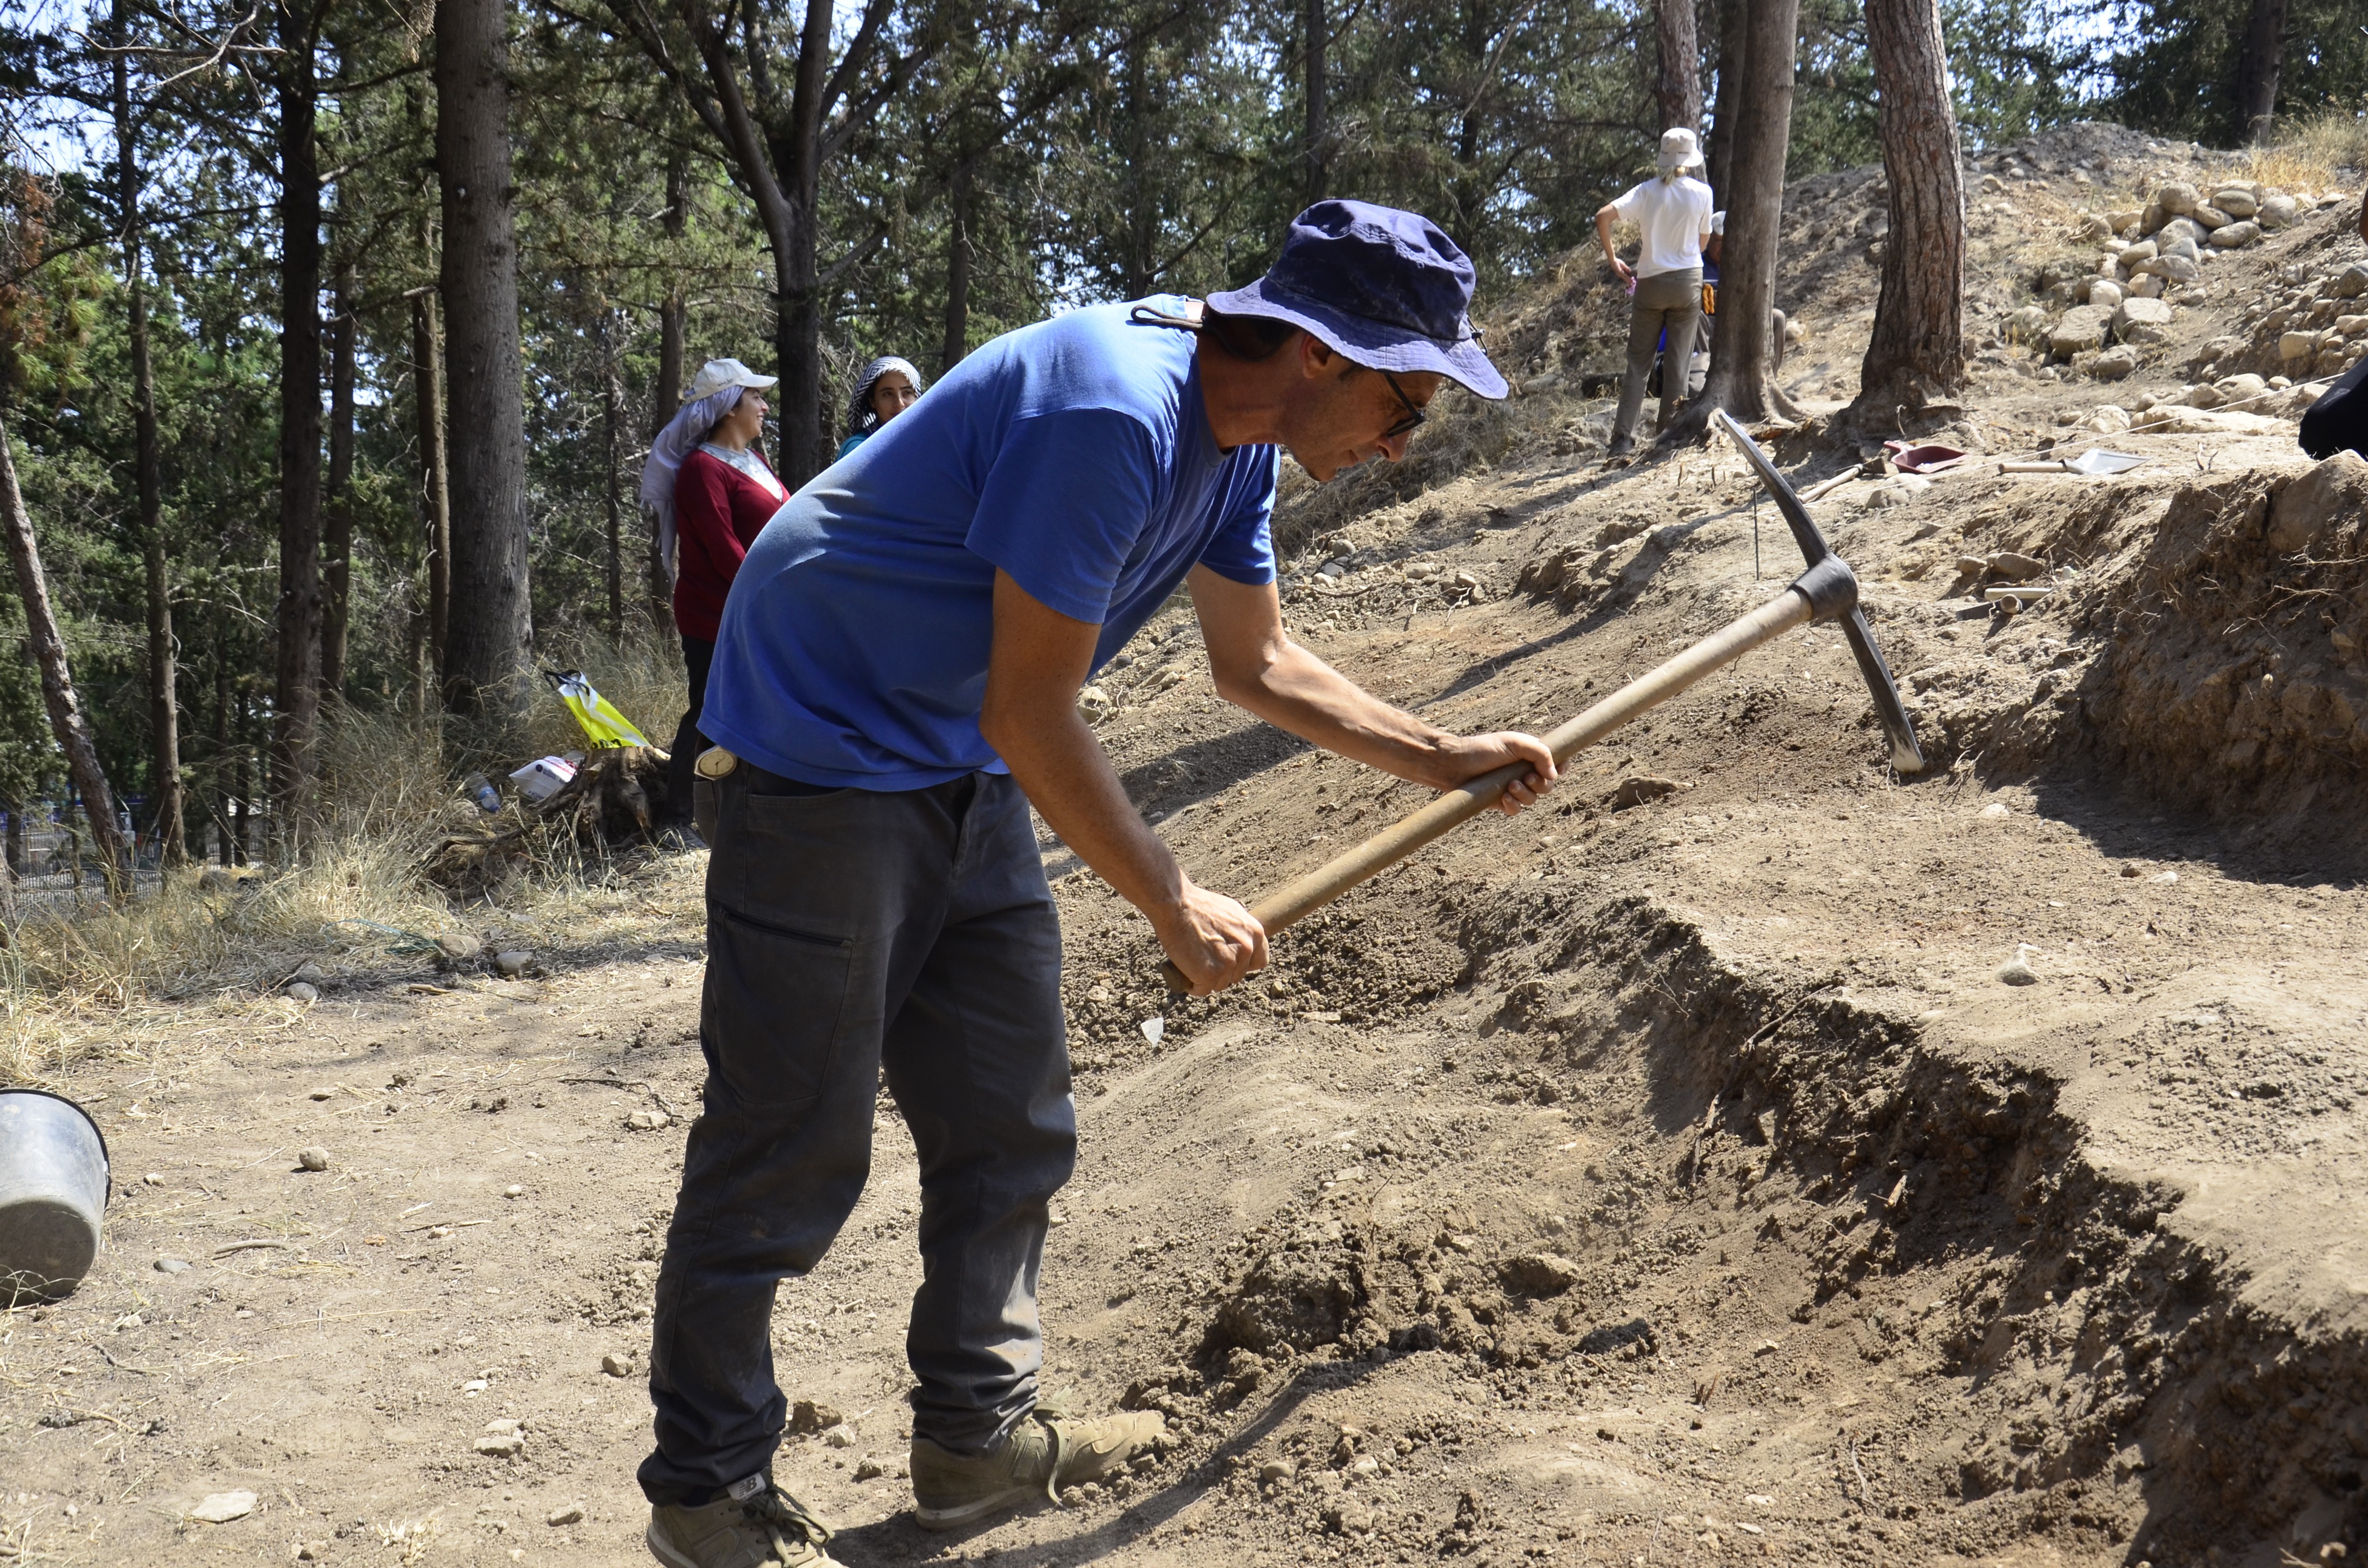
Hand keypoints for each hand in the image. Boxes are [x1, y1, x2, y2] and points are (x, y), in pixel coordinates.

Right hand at [1152, 878, 1268, 995]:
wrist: (1176, 906)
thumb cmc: (1197, 906)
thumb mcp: (1230, 912)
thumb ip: (1240, 930)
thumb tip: (1242, 942)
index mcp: (1255, 932)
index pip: (1259, 961)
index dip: (1243, 964)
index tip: (1229, 961)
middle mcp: (1246, 949)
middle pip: (1237, 975)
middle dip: (1222, 972)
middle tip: (1204, 958)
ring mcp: (1229, 962)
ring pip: (1220, 984)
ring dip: (1206, 979)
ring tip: (1193, 962)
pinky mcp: (1210, 973)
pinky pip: (1203, 990)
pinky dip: (1193, 985)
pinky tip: (1186, 971)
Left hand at [1436, 731, 1557, 816]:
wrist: (1454, 764)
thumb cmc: (1482, 749)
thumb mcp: (1514, 742)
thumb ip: (1539, 753)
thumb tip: (1555, 774)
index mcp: (1529, 755)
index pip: (1554, 763)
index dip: (1561, 767)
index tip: (1561, 768)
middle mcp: (1523, 772)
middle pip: (1547, 786)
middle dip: (1541, 784)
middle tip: (1526, 778)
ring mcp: (1512, 788)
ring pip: (1533, 799)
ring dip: (1525, 794)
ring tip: (1510, 786)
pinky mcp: (1500, 802)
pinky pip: (1516, 810)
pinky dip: (1513, 806)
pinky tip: (1504, 798)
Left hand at [1609, 256, 1634, 286]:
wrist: (1613, 260)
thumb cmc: (1617, 262)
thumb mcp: (1623, 265)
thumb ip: (1626, 268)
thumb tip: (1630, 271)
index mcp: (1620, 272)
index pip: (1625, 277)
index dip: (1628, 279)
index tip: (1631, 282)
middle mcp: (1619, 274)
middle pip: (1625, 278)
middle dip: (1628, 281)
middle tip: (1632, 284)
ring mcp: (1619, 273)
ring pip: (1625, 278)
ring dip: (1628, 280)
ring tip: (1631, 283)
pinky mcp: (1619, 271)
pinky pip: (1624, 275)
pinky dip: (1626, 277)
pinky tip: (1628, 279)